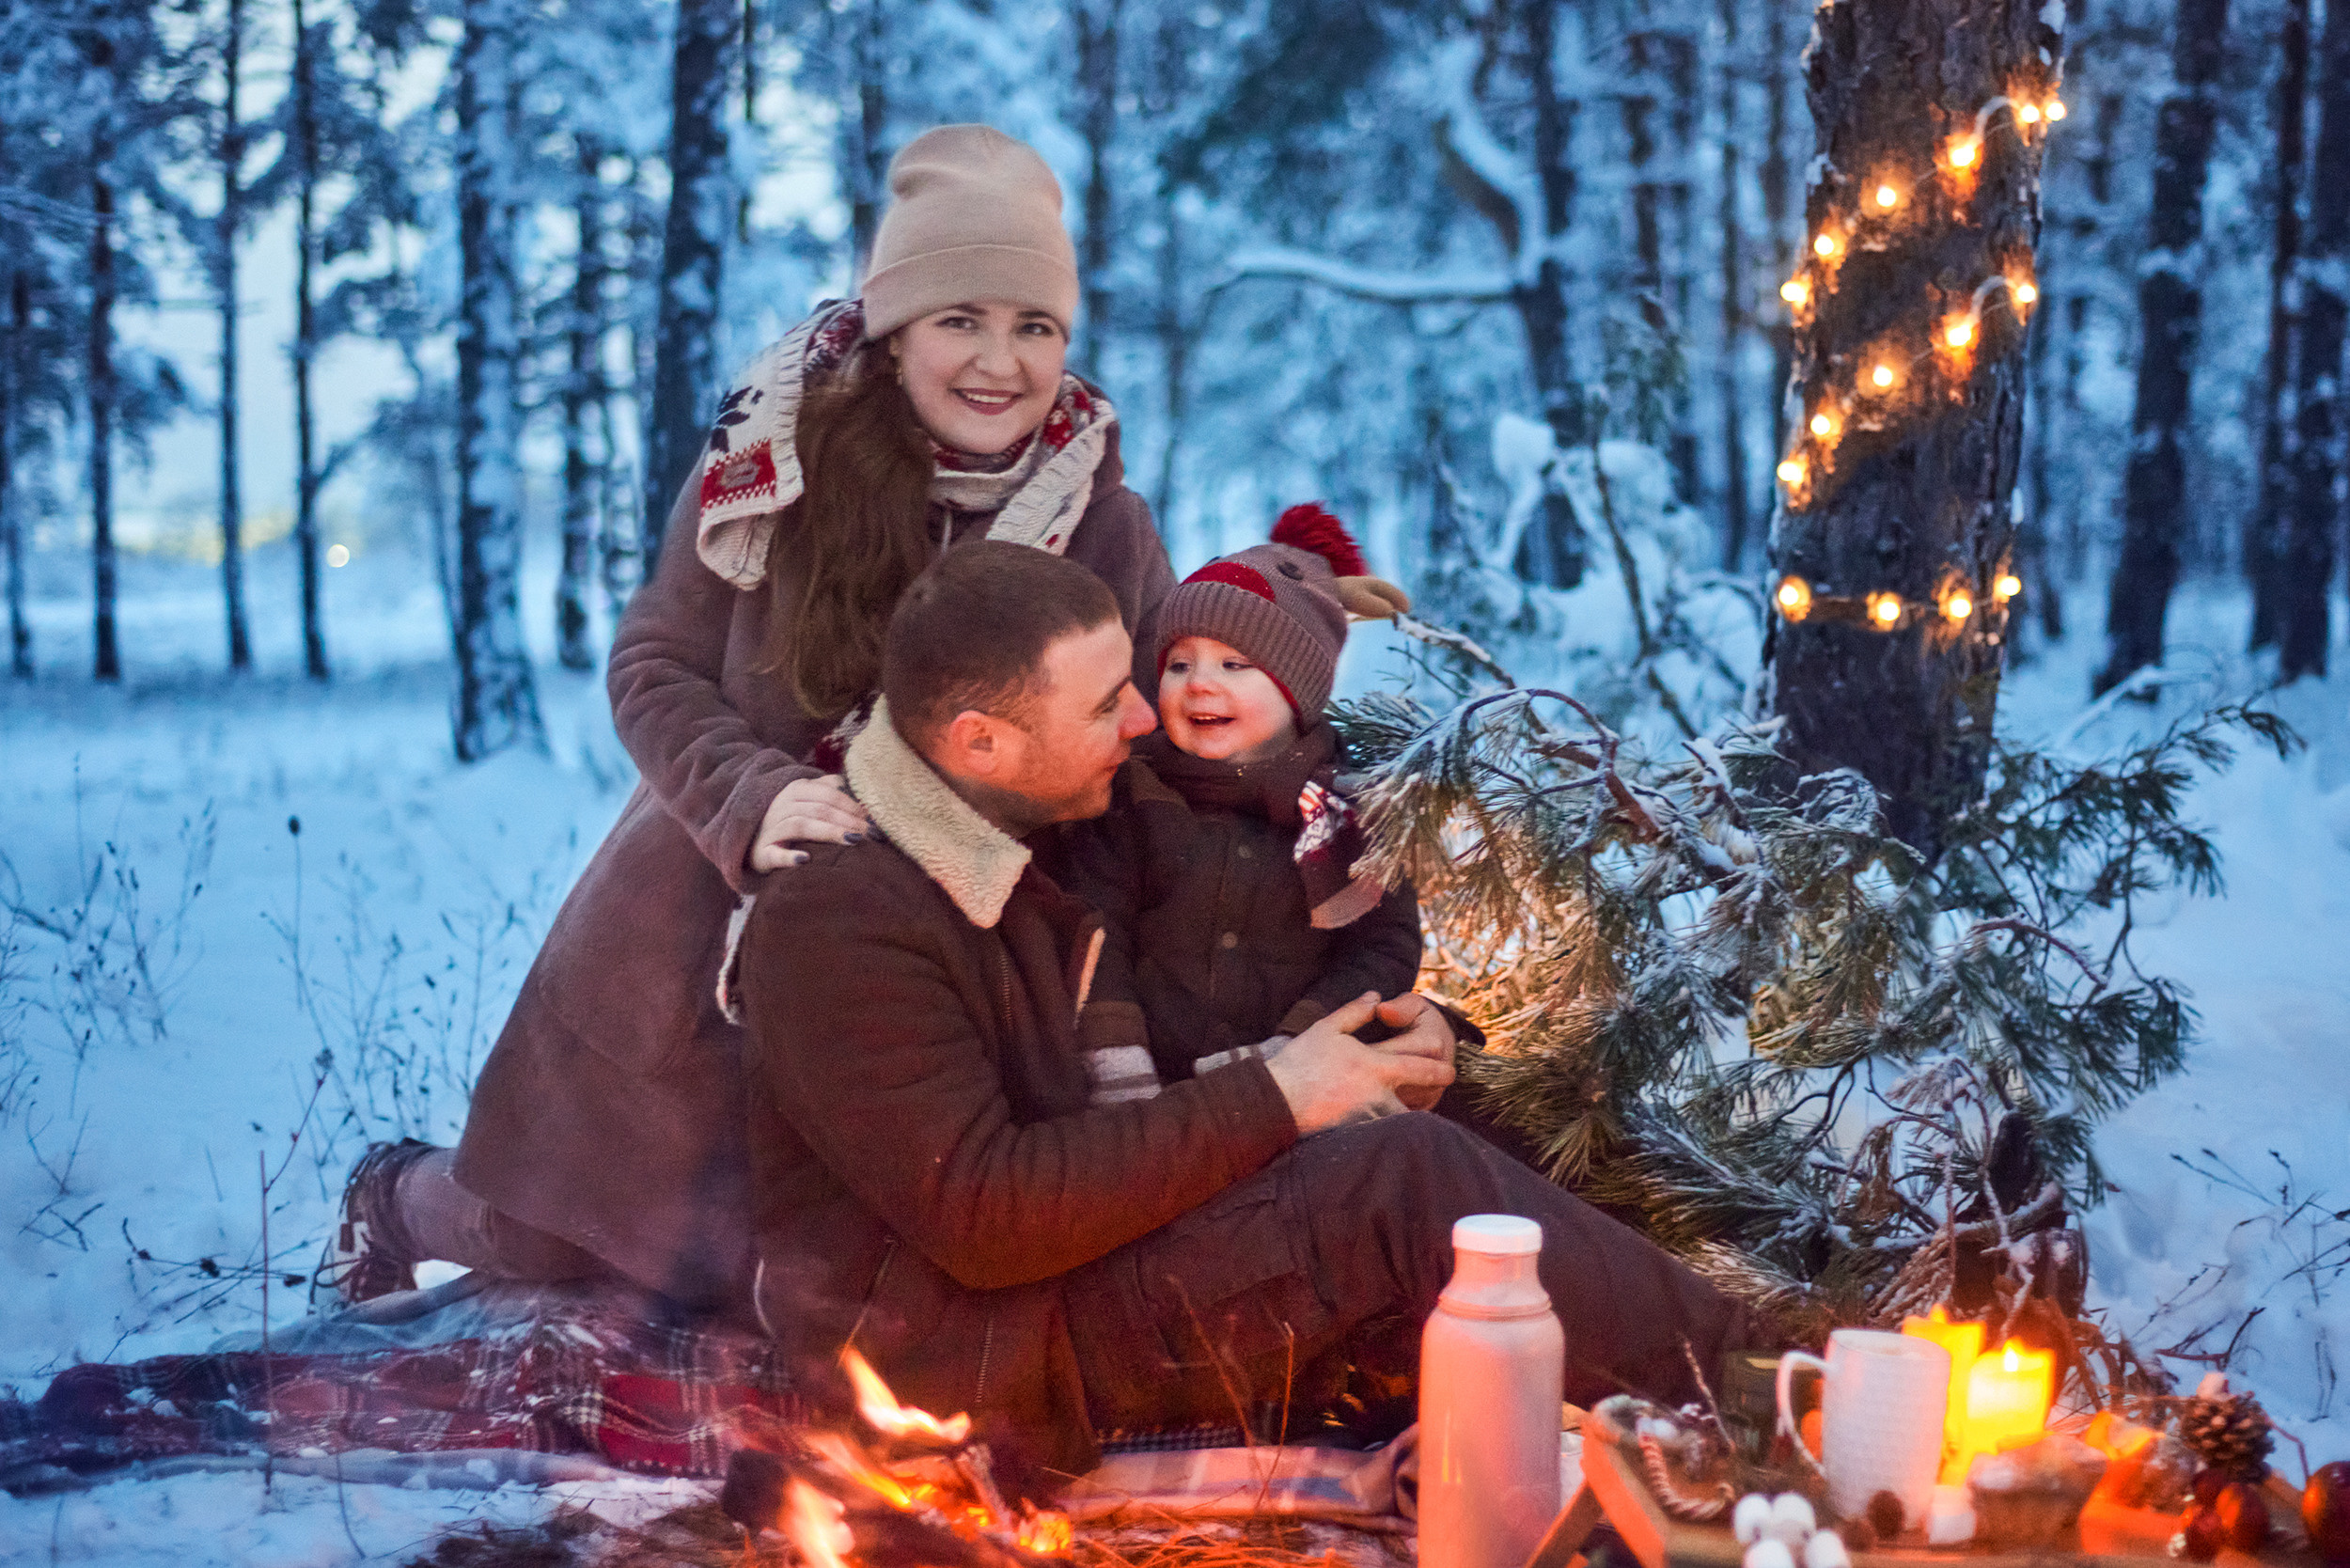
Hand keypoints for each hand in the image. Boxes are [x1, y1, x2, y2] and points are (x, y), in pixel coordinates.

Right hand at [748, 775, 869, 871]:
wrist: (751, 844)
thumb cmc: (788, 822)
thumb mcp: (806, 802)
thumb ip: (829, 792)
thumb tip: (859, 794)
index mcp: (795, 790)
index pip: (827, 794)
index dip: (851, 805)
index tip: (872, 820)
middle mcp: (780, 806)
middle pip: (818, 809)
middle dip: (847, 820)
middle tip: (869, 834)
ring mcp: (769, 829)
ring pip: (800, 825)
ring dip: (828, 832)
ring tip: (851, 841)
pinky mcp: (761, 853)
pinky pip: (774, 854)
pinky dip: (789, 857)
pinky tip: (805, 860)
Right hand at [1266, 992, 1453, 1135]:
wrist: (1277, 1101)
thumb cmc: (1300, 1063)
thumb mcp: (1327, 1028)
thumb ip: (1355, 1012)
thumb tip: (1376, 996)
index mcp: (1375, 1065)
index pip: (1421, 1068)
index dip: (1440, 1070)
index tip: (1450, 1071)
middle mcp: (1379, 1093)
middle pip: (1421, 1097)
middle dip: (1435, 1093)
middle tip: (1441, 1091)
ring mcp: (1370, 1116)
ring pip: (1405, 1117)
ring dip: (1413, 1112)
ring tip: (1418, 1110)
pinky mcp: (1357, 1132)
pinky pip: (1384, 1130)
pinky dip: (1392, 1127)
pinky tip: (1392, 1126)